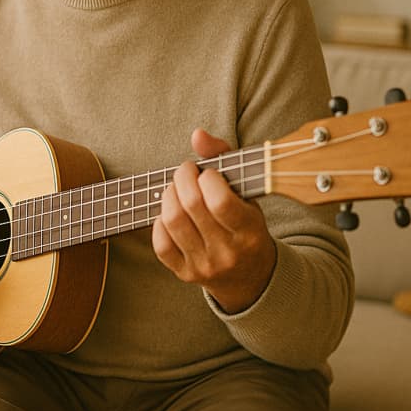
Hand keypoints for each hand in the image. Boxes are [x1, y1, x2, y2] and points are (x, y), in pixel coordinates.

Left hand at [152, 129, 276, 312]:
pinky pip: (161, 245)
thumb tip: (197, 134)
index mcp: (249, 231)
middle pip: (191, 206)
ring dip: (169, 195)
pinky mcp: (186, 274)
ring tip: (176, 189)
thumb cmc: (246, 223)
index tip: (207, 172)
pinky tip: (170, 213)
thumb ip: (224, 157)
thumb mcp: (247, 192)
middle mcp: (227, 252)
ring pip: (173, 222)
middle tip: (185, 171)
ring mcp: (205, 266)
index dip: (207, 178)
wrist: (250, 276)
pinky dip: (160, 222)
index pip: (220, 201)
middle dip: (182, 178)